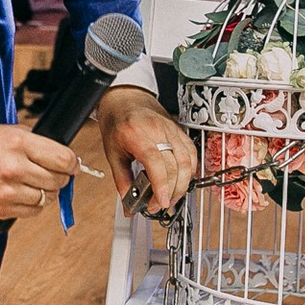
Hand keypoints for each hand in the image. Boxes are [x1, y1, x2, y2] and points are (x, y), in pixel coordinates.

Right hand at [0, 124, 76, 218]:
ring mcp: (7, 191)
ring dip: (48, 191)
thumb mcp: (12, 131)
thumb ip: (39, 144)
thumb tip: (65, 159)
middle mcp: (14, 168)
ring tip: (39, 183)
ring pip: (47, 198)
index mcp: (19, 144)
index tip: (72, 164)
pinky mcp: (1, 208)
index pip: (63, 159)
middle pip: (57, 180)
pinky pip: (33, 211)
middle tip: (55, 173)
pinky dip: (35, 204)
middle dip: (61, 177)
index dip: (73, 163)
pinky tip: (27, 193)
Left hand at [98, 86, 194, 214]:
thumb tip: (129, 205)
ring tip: (170, 198)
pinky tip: (181, 182)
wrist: (125, 99)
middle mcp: (157, 129)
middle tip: (159, 205)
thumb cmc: (117, 123)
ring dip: (182, 185)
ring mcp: (172, 129)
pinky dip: (190, 171)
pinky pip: (192, 154)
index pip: (156, 161)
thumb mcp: (112, 153)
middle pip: (175, 165)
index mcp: (136, 133)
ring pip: (188, 161)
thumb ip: (122, 181)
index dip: (161, 185)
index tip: (160, 203)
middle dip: (170, 191)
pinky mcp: (180, 131)